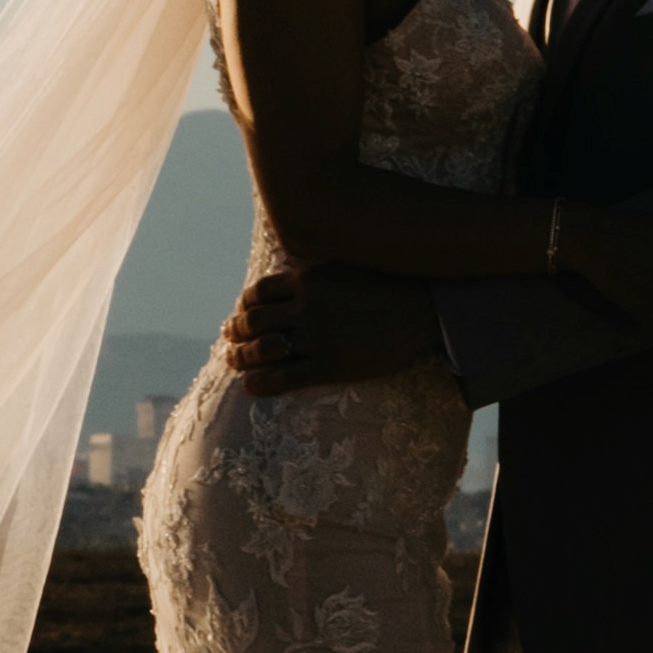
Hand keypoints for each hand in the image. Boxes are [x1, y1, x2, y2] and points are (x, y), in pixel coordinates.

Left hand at [222, 266, 442, 396]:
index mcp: (308, 279)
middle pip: (254, 321)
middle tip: (229, 339)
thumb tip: (288, 278)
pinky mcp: (332, 365)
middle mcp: (307, 306)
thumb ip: (313, 273)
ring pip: (264, 349)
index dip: (244, 305)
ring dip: (241, 357)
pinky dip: (261, 382)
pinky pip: (285, 377)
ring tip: (233, 361)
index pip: (259, 292)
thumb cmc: (386, 286)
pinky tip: (249, 386)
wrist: (424, 310)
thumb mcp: (344, 266)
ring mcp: (318, 337)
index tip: (241, 312)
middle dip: (235, 331)